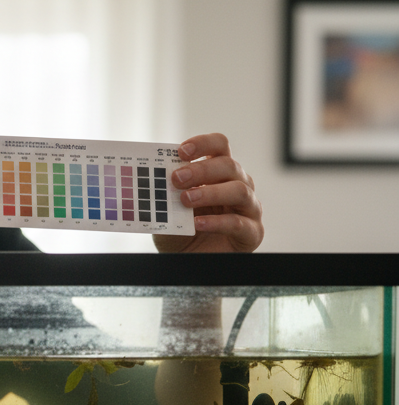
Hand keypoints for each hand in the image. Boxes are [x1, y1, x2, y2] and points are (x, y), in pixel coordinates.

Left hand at [153, 133, 262, 253]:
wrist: (186, 261)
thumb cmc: (180, 231)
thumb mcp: (166, 209)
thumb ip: (164, 193)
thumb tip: (152, 177)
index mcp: (219, 173)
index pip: (219, 146)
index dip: (203, 144)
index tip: (181, 151)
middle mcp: (238, 185)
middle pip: (229, 166)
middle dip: (201, 170)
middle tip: (176, 179)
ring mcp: (249, 208)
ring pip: (239, 190)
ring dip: (210, 193)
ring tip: (185, 200)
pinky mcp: (252, 232)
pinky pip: (239, 223)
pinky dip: (217, 222)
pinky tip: (198, 224)